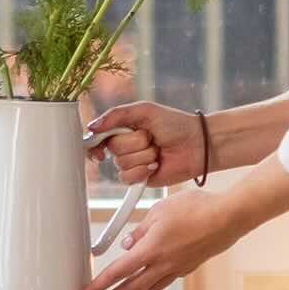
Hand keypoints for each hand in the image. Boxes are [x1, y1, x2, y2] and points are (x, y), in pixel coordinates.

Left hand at [86, 175, 256, 289]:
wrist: (228, 218)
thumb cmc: (196, 209)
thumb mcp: (159, 211)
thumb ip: (140, 230)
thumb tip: (127, 244)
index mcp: (151, 250)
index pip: (117, 273)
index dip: (98, 287)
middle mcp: (162, 264)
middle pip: (129, 289)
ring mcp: (176, 269)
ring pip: (147, 288)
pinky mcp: (187, 268)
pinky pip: (162, 281)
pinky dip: (149, 284)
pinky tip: (146, 281)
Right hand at [87, 94, 206, 190]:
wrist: (197, 144)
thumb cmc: (175, 124)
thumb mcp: (144, 111)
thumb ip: (115, 115)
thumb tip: (91, 127)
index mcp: (123, 128)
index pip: (98, 136)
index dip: (95, 143)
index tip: (99, 147)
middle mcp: (126, 146)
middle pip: (112, 149)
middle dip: (134, 142)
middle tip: (150, 137)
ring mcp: (133, 163)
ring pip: (121, 164)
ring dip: (142, 156)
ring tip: (157, 151)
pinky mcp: (141, 178)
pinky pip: (128, 178)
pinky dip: (143, 170)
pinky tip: (156, 165)